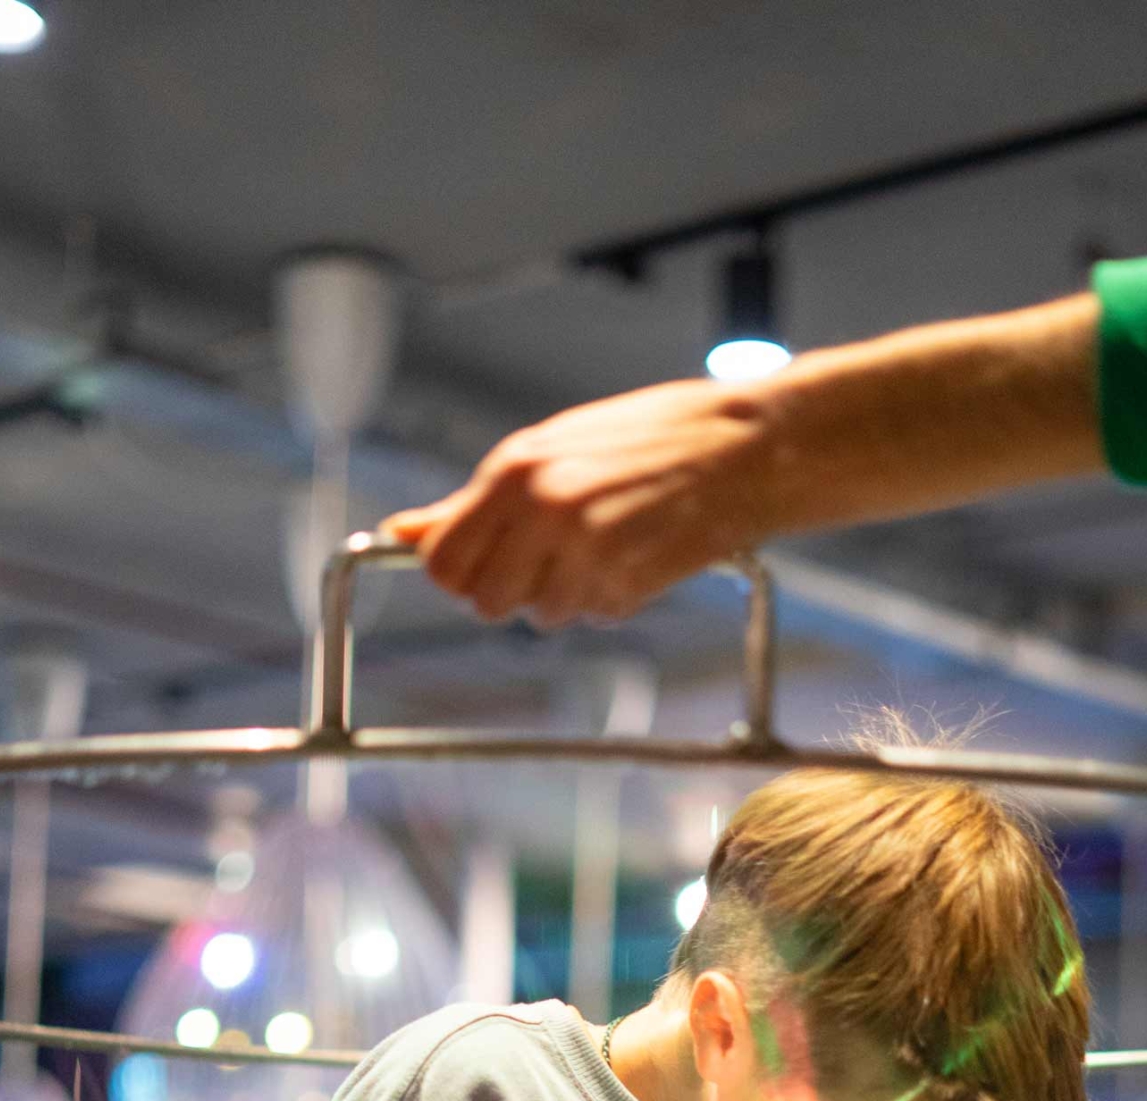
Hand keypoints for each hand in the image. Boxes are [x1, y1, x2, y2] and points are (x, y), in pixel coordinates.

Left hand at [382, 375, 778, 627]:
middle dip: (517, 593)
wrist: (746, 444)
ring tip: (614, 543)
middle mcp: (542, 507)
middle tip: (559, 559)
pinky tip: (645, 551)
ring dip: (574, 595)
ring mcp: (585, 546)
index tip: (492, 566)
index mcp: (515, 469)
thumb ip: (477, 502)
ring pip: (545, 615)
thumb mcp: (553, 451)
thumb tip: (400, 534)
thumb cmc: (651, 438)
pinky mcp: (629, 579)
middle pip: (486, 602)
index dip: (463, 576)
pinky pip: (599, 614)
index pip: (443, 562)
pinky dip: (618, 596)